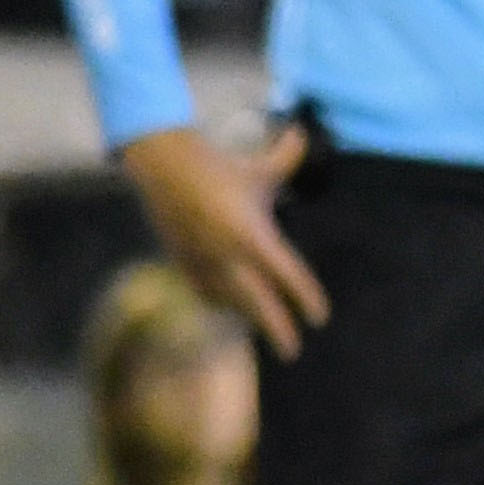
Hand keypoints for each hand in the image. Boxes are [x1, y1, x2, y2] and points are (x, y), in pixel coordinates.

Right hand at [119, 123, 327, 358]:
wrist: (163, 168)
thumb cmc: (220, 168)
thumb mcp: (260, 168)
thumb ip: (288, 157)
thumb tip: (304, 133)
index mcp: (252, 234)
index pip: (287, 276)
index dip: (306, 298)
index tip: (320, 318)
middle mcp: (228, 255)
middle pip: (258, 304)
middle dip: (276, 329)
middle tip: (293, 351)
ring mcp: (203, 263)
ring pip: (230, 303)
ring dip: (249, 317)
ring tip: (268, 330)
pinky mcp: (183, 263)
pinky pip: (206, 293)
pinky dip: (221, 303)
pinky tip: (232, 309)